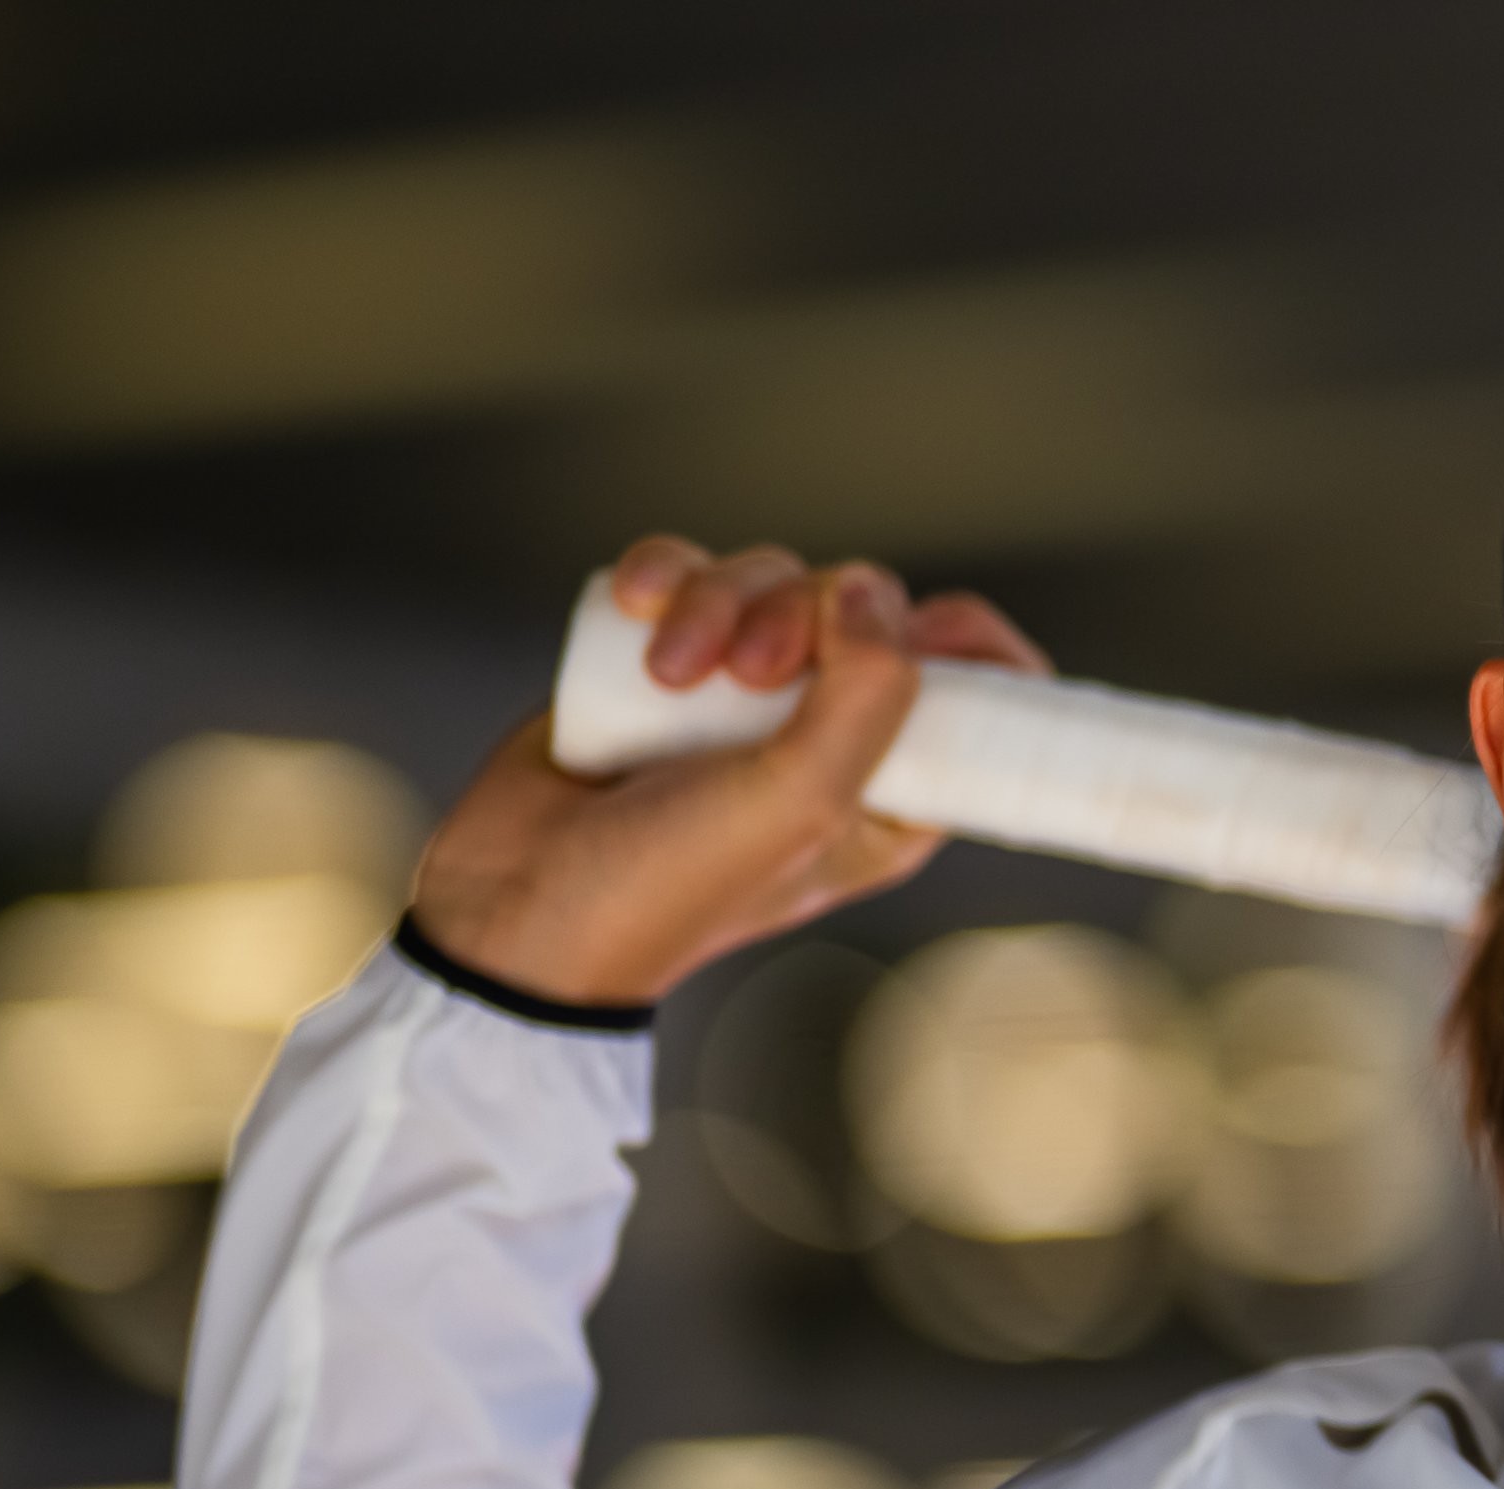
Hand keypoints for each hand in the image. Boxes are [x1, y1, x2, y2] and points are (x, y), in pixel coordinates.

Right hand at [407, 538, 1051, 1007]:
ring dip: (719, 601)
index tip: (924, 632)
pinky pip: (692, 572)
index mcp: (893, 789)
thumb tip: (874, 593)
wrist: (520, 901)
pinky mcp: (668, 656)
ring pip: (772, 579)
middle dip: (805, 612)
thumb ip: (868, 698)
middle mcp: (830, 734)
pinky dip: (667, 576)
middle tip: (749, 671)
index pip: (984, 693)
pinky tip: (637, 610)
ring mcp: (747, 694)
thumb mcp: (799, 806)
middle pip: (865, 604)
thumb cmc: (668, 885)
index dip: (972, 644)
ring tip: (670, 672)